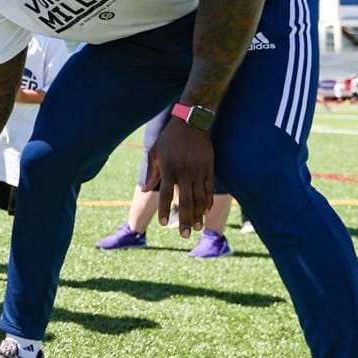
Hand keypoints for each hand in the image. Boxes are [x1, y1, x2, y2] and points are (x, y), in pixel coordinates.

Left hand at [146, 119, 214, 237]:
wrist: (192, 123)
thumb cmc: (169, 138)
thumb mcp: (155, 152)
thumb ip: (152, 172)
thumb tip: (147, 190)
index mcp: (169, 169)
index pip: (166, 194)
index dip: (164, 209)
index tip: (163, 224)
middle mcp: (185, 172)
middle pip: (186, 201)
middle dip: (184, 219)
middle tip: (184, 235)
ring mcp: (199, 171)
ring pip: (200, 198)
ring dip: (198, 214)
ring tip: (196, 228)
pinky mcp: (209, 168)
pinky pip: (209, 189)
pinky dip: (208, 202)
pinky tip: (205, 212)